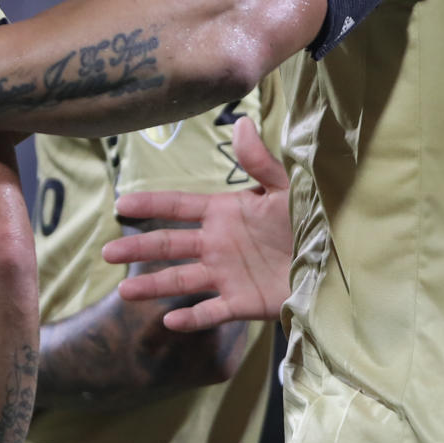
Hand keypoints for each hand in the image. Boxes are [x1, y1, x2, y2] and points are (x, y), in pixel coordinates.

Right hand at [103, 118, 292, 330]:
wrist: (336, 259)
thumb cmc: (310, 219)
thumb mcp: (285, 188)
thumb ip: (259, 161)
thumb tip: (240, 122)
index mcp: (225, 213)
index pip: (179, 207)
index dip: (151, 205)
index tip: (121, 204)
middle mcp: (218, 244)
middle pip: (170, 245)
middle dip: (138, 248)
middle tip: (107, 253)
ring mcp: (227, 275)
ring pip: (182, 279)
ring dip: (153, 284)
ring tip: (125, 291)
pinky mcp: (242, 302)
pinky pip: (212, 312)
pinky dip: (191, 317)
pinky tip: (170, 319)